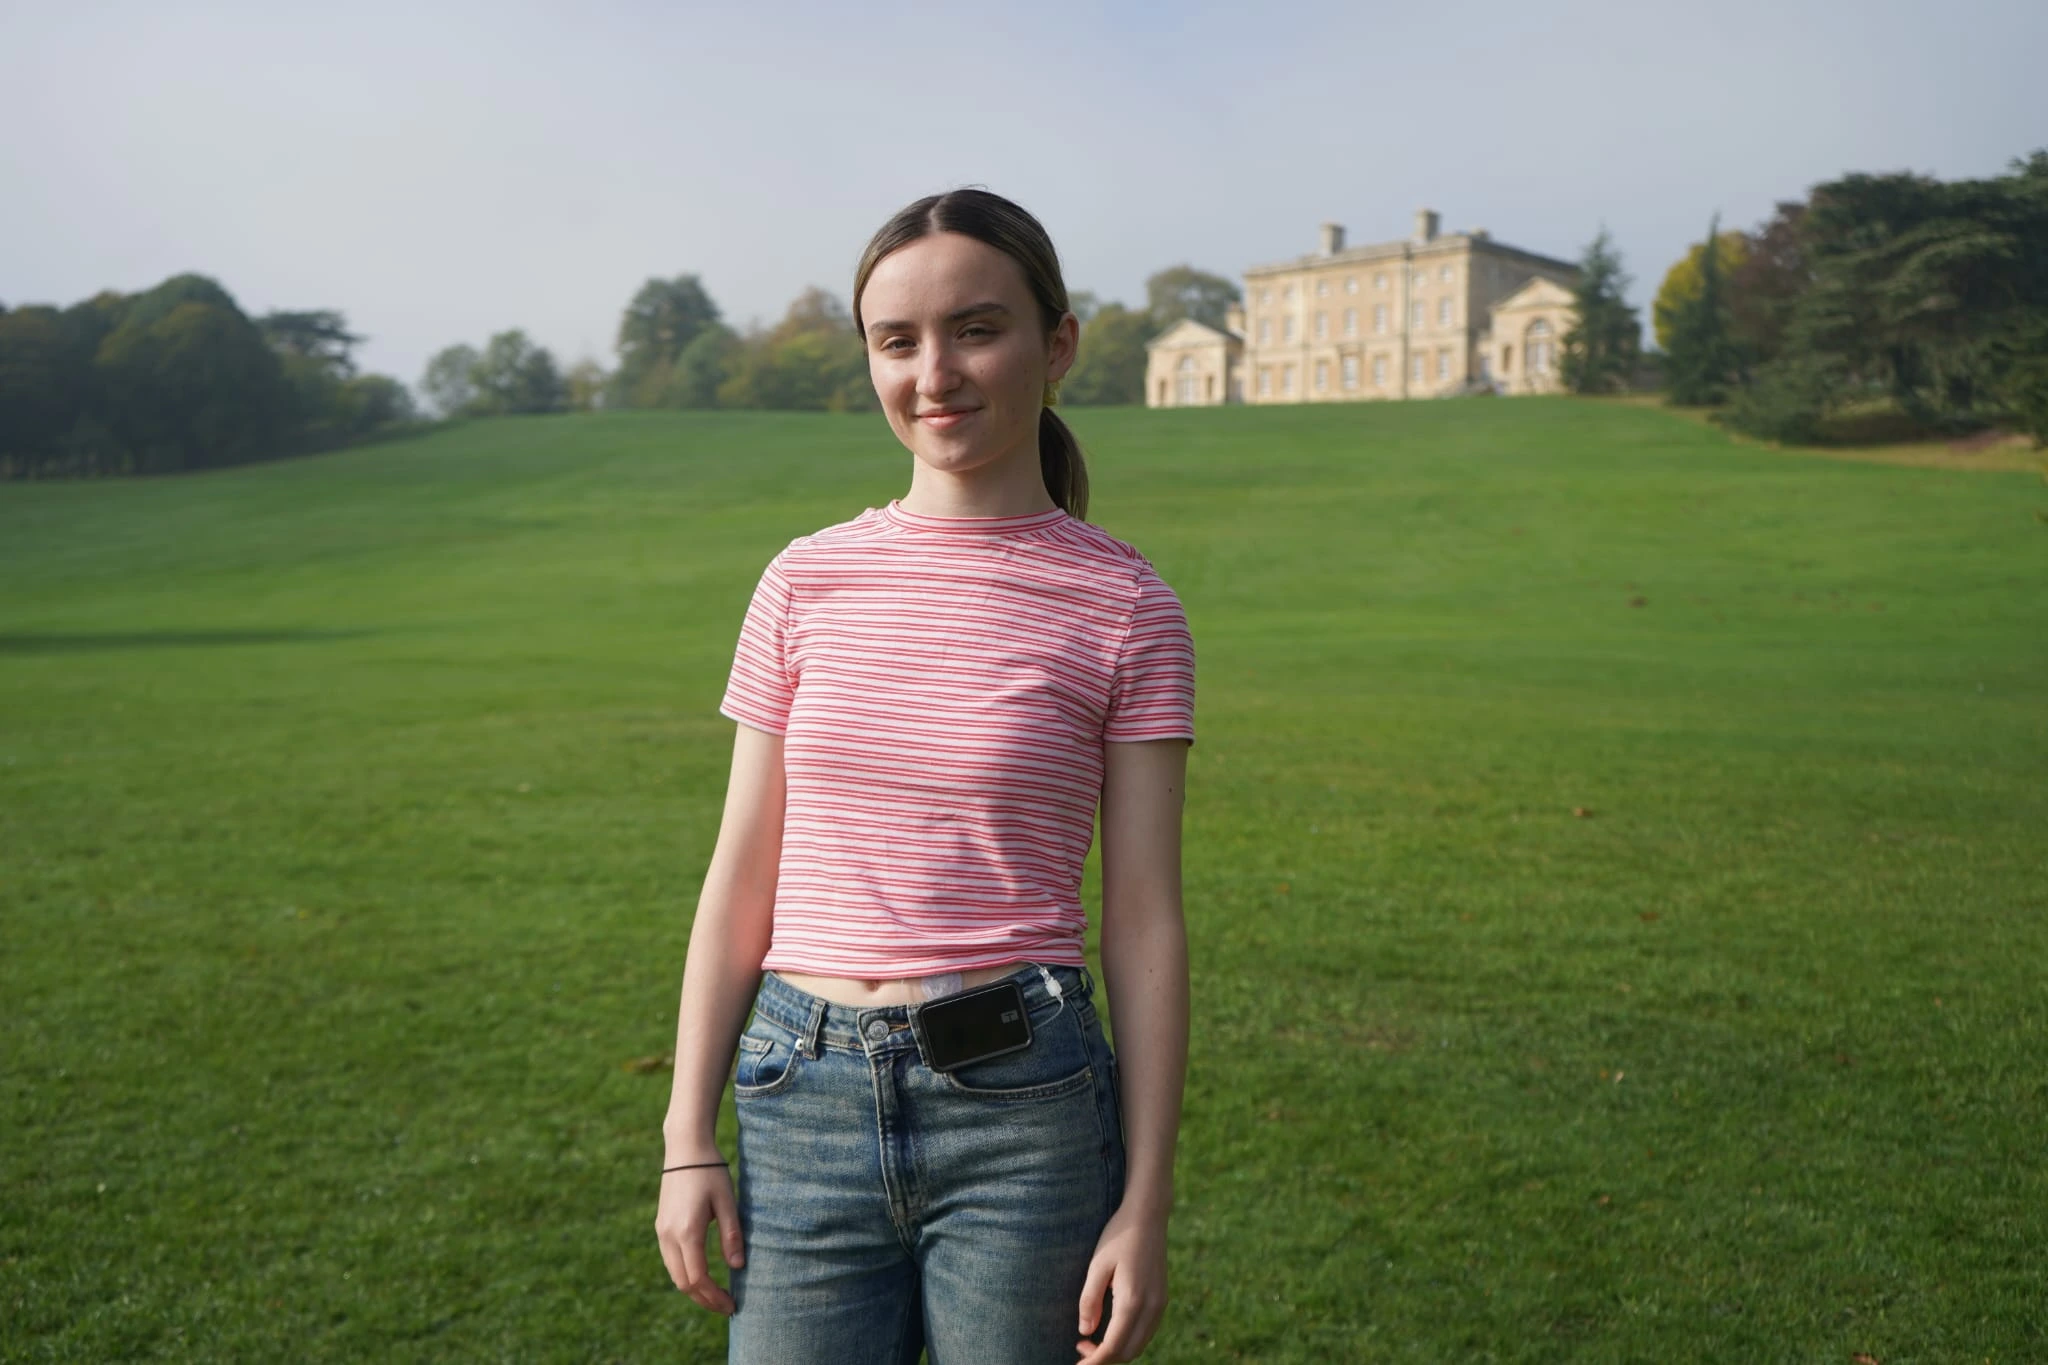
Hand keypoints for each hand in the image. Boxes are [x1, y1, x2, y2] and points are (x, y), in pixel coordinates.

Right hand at [654, 1162, 743, 1314]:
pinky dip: (686, 1274)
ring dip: (694, 1289)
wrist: (685, 1149)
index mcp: (687, 1232)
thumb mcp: (727, 1202)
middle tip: (726, 1306)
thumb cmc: (710, 1172)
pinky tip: (703, 1275)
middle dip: (704, 1299)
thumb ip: (732, 1235)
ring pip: (674, 1274)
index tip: (732, 1305)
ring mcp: (661, 1232)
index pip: (698, 1279)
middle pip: (683, 1283)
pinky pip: (671, 1260)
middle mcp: (669, 1236)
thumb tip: (738, 1266)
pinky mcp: (661, 1226)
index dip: (714, 1297)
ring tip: (716, 1295)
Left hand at [1076, 1201, 1168, 1361]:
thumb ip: (1090, 1300)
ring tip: (1091, 1341)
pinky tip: (1111, 1329)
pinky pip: (1146, 1332)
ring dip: (1117, 1351)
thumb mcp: (1097, 1265)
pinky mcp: (1162, 1299)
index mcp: (1133, 1300)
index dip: (1094, 1362)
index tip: (1076, 1364)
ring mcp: (1160, 1304)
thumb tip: (1084, 1332)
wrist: (1148, 1215)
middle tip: (1080, 1348)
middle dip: (1104, 1359)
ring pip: (1139, 1345)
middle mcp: (1151, 1307)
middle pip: (1128, 1352)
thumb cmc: (1118, 1236)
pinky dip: (1129, 1340)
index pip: (1113, 1347)